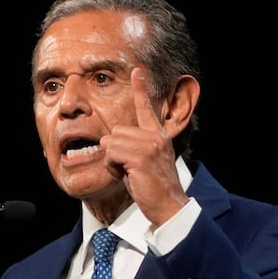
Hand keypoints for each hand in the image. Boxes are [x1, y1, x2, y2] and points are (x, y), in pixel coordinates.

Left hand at [100, 68, 189, 227]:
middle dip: (115, 152)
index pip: (147, 108)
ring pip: (111, 142)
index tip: (137, 72)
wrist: (169, 207)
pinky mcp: (140, 156)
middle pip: (116, 131)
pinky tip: (128, 176)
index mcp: (158, 136)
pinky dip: (113, 167)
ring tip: (130, 173)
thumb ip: (131, 147)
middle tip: (129, 169)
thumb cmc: (153, 188)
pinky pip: (111, 153)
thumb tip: (108, 140)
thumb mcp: (143, 162)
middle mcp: (155, 136)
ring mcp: (149, 145)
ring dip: (113, 161)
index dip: (140, 89)